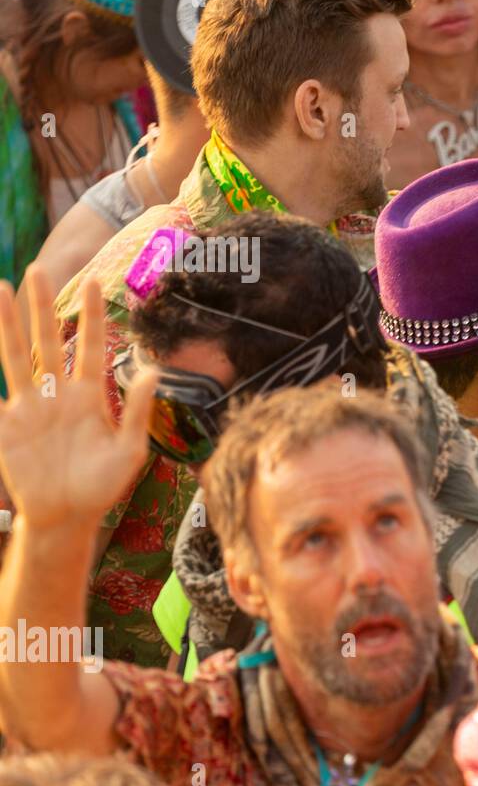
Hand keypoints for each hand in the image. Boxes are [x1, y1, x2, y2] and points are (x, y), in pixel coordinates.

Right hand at [0, 272, 157, 531]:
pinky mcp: (7, 425)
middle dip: (42, 306)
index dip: (91, 316)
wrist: (68, 516)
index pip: (89, 346)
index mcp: (88, 396)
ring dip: (7, 325)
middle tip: (38, 269)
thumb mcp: (129, 451)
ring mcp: (29, 407)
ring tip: (1, 289)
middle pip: (46, 340)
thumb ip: (137, 412)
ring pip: (15, 356)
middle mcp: (57, 394)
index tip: (96, 282)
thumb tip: (153, 373)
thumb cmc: (102, 486)